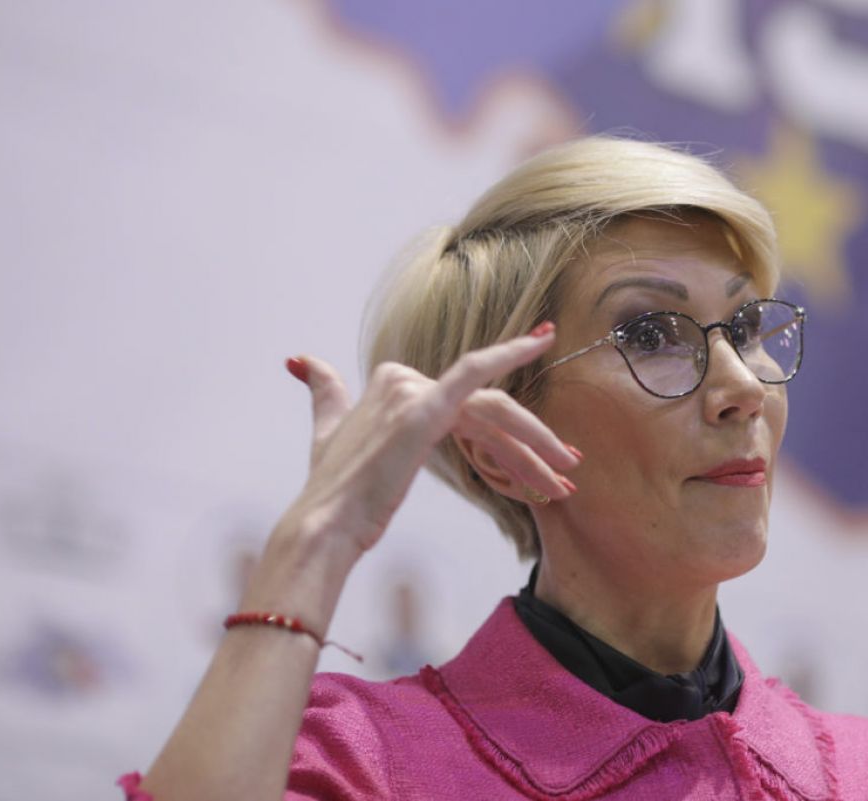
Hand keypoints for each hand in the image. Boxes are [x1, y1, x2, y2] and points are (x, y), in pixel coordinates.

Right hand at [280, 323, 578, 559]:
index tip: (543, 451)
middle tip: (567, 471)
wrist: (325, 525)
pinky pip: (475, 374)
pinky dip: (511, 351)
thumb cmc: (334, 492)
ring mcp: (414, 392)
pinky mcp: (423, 409)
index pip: (468, 408)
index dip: (509, 435)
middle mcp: (405, 381)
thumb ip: (324, 393)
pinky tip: (542, 340)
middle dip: (533, 444)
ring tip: (566, 479)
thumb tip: (300, 361)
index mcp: (393, 384)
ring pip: (494, 411)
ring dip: (537, 445)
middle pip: (487, 411)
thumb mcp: (326, 431)